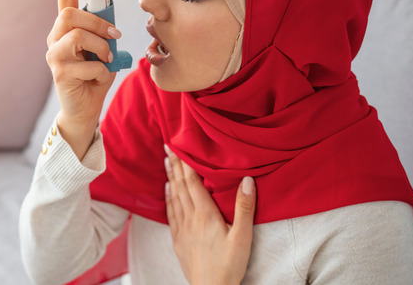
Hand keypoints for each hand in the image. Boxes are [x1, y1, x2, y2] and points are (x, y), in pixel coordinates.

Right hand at [46, 0, 120, 159]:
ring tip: (108, 58)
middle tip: (115, 34)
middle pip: (69, 14)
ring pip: (77, 36)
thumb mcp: (103, 48)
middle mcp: (55, 38)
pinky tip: (99, 78)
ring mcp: (54, 56)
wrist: (85, 109)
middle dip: (98, 22)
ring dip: (101, 46)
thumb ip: (104, 32)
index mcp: (65, 27)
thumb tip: (111, 21)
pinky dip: (102, 71)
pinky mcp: (59, 74)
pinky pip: (87, 65)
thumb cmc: (95, 75)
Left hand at [164, 144, 255, 284]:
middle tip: (167, 147)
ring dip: (169, 178)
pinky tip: (167, 190)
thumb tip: (247, 179)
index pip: (193, 182)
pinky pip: (171, 213)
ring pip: (174, 197)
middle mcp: (190, 218)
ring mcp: (182, 229)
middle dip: (174, 165)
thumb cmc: (229, 264)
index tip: (178, 146)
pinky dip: (168, 198)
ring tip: (166, 162)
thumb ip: (244, 207)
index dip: (185, 163)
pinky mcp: (178, 240)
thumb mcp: (242, 236)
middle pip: (180, 186)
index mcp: (205, 214)